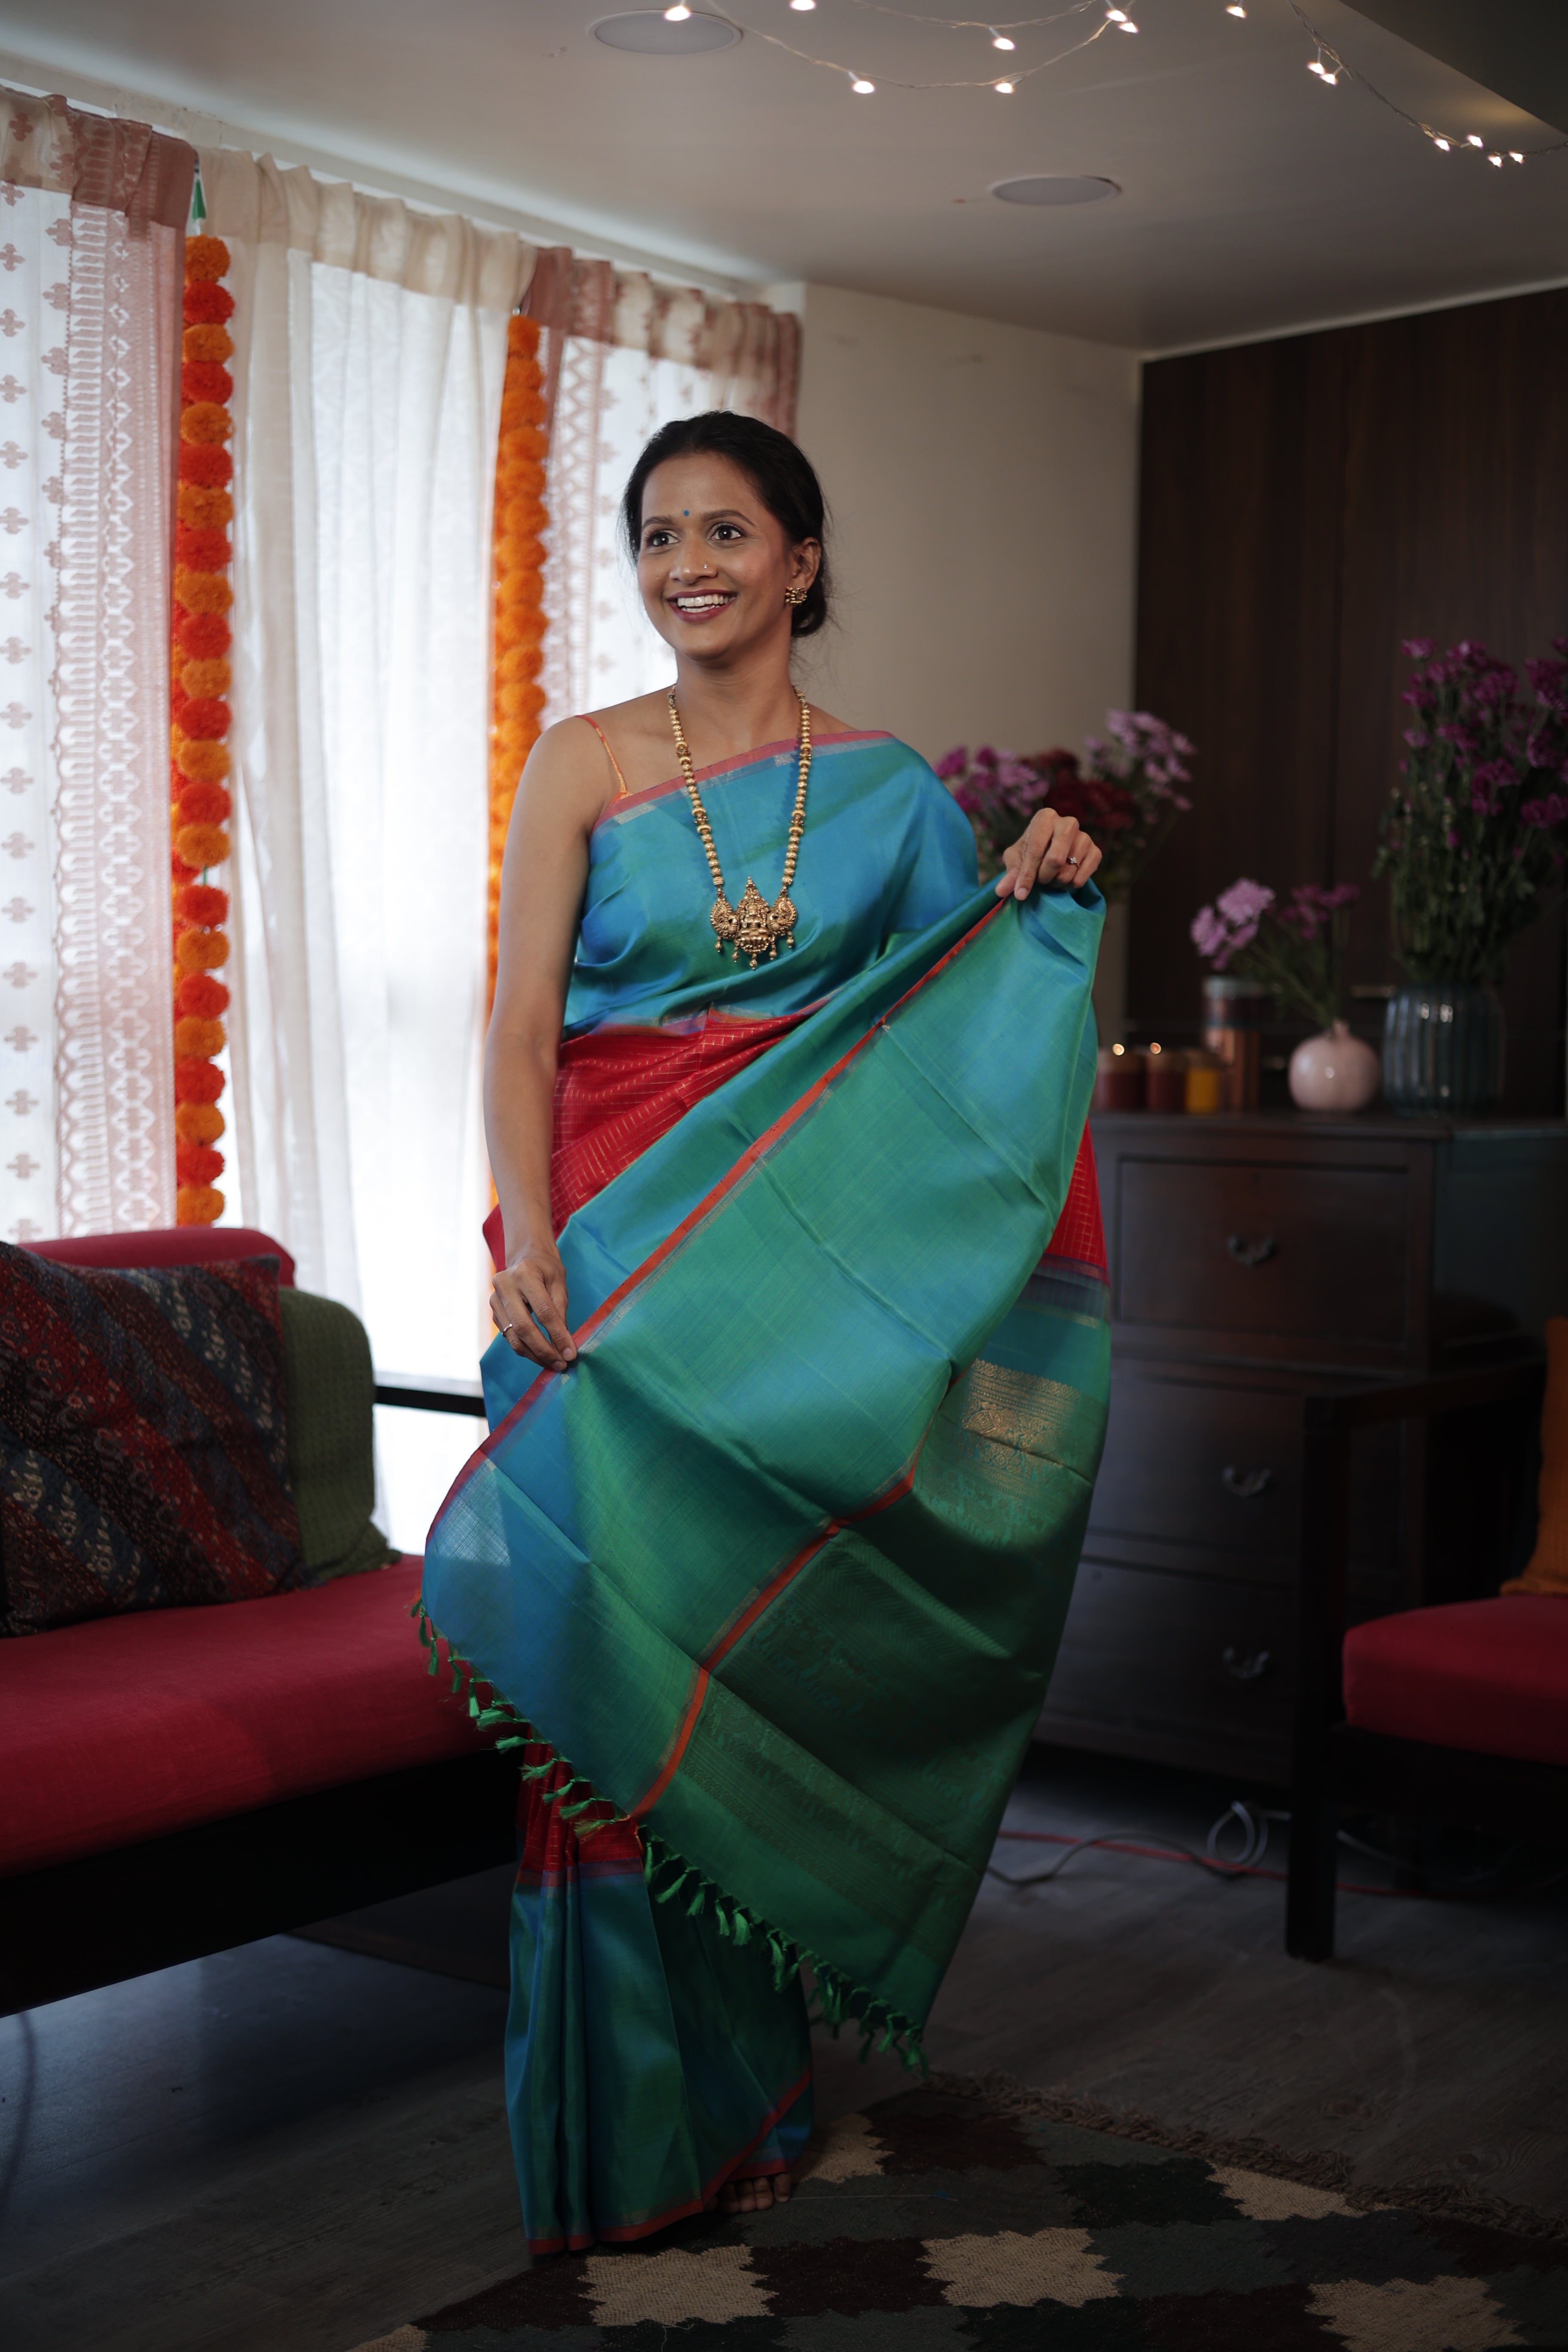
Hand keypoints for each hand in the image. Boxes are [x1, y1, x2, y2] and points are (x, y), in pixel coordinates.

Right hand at [491, 1241, 576, 1371]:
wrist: (524, 1258)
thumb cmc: (546, 1270)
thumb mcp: (559, 1283)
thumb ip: (560, 1312)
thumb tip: (564, 1345)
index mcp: (524, 1274)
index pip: (543, 1311)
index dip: (557, 1335)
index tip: (571, 1353)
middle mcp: (504, 1286)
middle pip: (523, 1327)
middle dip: (544, 1350)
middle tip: (561, 1364)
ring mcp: (495, 1300)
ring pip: (513, 1336)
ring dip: (534, 1354)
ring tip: (552, 1364)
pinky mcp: (493, 1313)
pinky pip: (509, 1337)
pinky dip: (525, 1349)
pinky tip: (540, 1355)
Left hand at [994, 808, 1101, 899]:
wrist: (1052, 851)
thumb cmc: (1030, 852)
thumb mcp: (1016, 859)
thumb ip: (1010, 873)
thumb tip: (1001, 891)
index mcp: (1045, 818)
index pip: (1036, 850)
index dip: (1027, 875)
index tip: (1020, 895)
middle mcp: (1068, 822)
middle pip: (1056, 860)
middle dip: (1044, 877)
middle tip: (1040, 880)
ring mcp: (1085, 837)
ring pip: (1068, 872)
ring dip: (1055, 883)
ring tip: (1051, 877)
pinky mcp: (1096, 851)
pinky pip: (1082, 878)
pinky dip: (1070, 885)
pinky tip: (1065, 878)